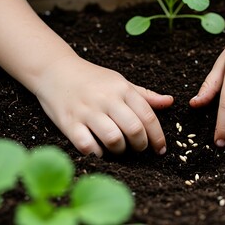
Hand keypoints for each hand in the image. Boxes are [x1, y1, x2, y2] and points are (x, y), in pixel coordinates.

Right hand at [34, 55, 173, 156]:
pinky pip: (87, 146)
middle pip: (134, 130)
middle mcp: (106, 99)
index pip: (148, 116)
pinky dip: (97, 153)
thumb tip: (170, 102)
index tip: (160, 149)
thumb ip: (144, 94)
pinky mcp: (69, 123)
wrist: (55, 71)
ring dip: (120, 150)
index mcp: (122, 89)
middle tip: (139, 149)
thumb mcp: (120, 82)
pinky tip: (99, 151)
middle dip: (141, 145)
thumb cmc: (92, 79)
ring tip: (119, 149)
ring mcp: (86, 111)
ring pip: (113, 139)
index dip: (158, 137)